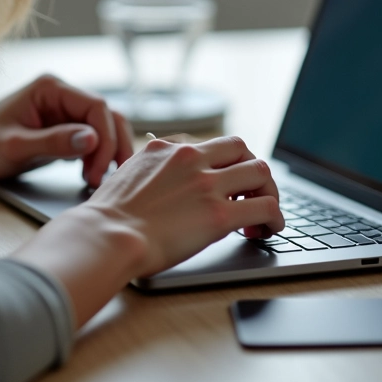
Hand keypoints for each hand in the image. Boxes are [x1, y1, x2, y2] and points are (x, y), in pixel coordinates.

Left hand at [0, 74, 133, 184]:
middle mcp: (62, 94)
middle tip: (104, 178)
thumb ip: (54, 142)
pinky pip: (93, 138)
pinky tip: (90, 175)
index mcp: (51, 88)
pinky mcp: (64, 127)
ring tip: (97, 179)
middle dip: (110, 146)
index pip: (96, 107)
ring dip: (107, 152)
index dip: (104, 138)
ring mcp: (64, 110)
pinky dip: (97, 156)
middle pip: (107, 115)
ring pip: (104, 127)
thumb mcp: (15, 147)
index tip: (98, 169)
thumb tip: (92, 139)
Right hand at [13, 134, 283, 327]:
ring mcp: (207, 184)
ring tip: (264, 214)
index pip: (212, 144)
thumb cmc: (107, 217)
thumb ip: (148, 171)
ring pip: (260, 172)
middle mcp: (191, 158)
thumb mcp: (126, 176)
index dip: (225, 163)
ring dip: (268, 191)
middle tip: (250, 194)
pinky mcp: (219, 214)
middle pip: (242, 149)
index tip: (226, 183)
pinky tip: (271, 229)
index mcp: (168, 149)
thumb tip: (154, 177)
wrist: (105, 237)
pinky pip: (265, 207)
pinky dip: (276, 217)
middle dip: (251, 171)